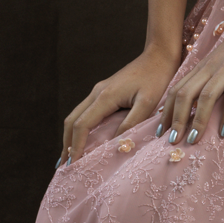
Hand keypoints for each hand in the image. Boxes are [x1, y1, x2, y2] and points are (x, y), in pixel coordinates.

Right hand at [62, 42, 181, 163]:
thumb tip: (115, 143)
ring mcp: (99, 91)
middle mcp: (97, 93)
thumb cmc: (157, 78)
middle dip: (67, 144)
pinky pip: (85, 112)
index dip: (76, 146)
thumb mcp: (148, 103)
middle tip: (64, 167)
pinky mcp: (104, 91)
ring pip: (76, 116)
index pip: (82, 125)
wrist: (159, 55)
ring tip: (70, 157)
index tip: (72, 165)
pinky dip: (79, 127)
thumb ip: (131, 122)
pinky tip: (83, 138)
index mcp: (105, 97)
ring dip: (70, 136)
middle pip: (72, 121)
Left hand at [153, 26, 223, 145]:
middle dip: (177, 119)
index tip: (160, 131)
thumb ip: (206, 79)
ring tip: (193, 139)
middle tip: (172, 141)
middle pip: (185, 94)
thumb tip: (194, 104)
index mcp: (201, 67)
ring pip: (206, 96)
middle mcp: (209, 68)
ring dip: (198, 120)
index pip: (177, 90)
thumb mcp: (217, 62)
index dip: (167, 111)